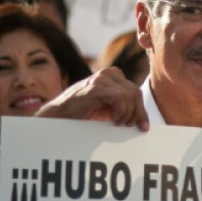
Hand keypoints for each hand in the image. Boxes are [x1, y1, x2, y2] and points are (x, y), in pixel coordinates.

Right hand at [35, 67, 149, 130]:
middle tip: (131, 127)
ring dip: (127, 114)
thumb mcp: (108, 108)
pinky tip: (113, 119)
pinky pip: (120, 98)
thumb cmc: (82, 114)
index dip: (141, 109)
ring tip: (118, 123)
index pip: (135, 91)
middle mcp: (108, 73)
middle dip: (137, 113)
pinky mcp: (95, 88)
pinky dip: (121, 111)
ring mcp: (101, 79)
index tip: (143, 127)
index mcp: (113, 76)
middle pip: (135, 92)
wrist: (58, 116)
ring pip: (129, 95)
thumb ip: (123, 107)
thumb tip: (142, 120)